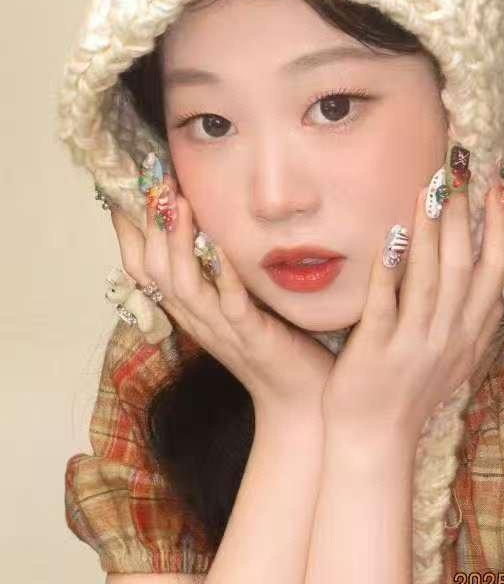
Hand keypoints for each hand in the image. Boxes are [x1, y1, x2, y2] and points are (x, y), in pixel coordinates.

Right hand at [110, 175, 334, 416]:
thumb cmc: (273, 348)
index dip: (130, 232)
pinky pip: (231, 305)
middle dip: (151, 225)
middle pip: (154, 272)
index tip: (123, 192)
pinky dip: (223, 276)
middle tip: (155, 183)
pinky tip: (221, 247)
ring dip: (177, 243)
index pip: (144, 269)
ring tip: (178, 204)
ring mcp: (222, 329)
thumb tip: (210, 230)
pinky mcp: (252, 336)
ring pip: (183, 286)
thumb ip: (218, 274)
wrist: (301, 400)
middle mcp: (197, 318)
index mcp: (190, 310)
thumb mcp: (236, 306)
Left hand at [321, 178, 503, 448]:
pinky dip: (389, 272)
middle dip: (465, 215)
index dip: (501, 228)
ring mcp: (413, 344)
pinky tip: (390, 238)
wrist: (375, 441)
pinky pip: (385, 306)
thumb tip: (499, 281)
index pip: (495, 272)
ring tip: (431, 190)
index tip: (501, 187)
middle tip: (460, 170)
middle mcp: (448, 336)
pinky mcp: (376, 351)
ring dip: (432, 233)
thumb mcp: (458, 360)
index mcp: (469, 333)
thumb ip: (478, 321)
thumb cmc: (412, 394)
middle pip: (464, 267)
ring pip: (430, 280)